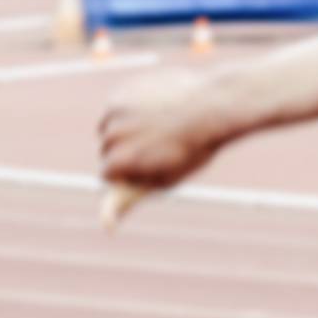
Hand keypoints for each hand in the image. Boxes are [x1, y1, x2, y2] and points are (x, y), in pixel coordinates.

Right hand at [98, 72, 228, 205]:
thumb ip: (130, 199)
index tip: (149, 167)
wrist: (211, 107)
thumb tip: (107, 227)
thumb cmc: (192, 151)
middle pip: (106, 148)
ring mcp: (115, 109)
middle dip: (124, 150)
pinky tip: (155, 111)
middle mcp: (111, 133)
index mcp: (119, 160)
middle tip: (157, 146)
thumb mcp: (162, 181)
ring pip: (109, 125)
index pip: (106, 174)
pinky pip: (117, 106)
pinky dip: (130, 110)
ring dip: (125, 129)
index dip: (127, 173)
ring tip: (157, 128)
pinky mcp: (121, 91)